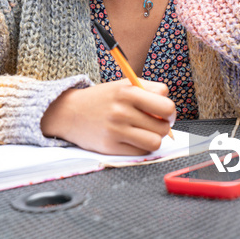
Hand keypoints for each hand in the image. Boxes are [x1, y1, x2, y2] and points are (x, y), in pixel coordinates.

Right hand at [40, 79, 175, 154]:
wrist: (70, 112)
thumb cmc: (102, 99)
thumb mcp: (122, 86)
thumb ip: (147, 92)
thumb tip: (169, 111)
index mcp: (127, 91)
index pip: (165, 101)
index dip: (167, 108)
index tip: (163, 111)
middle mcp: (122, 110)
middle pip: (164, 124)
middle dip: (165, 125)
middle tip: (158, 123)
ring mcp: (117, 130)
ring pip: (155, 141)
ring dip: (155, 138)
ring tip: (146, 132)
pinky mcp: (111, 147)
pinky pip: (141, 152)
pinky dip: (142, 147)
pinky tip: (134, 139)